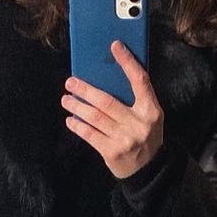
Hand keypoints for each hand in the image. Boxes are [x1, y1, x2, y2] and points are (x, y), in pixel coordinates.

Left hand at [61, 40, 164, 179]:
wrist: (149, 169)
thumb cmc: (145, 136)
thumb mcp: (149, 117)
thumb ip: (134, 100)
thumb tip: (107, 79)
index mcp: (151, 110)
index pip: (140, 80)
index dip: (127, 62)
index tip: (115, 46)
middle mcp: (139, 123)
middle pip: (107, 101)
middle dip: (85, 90)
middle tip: (70, 82)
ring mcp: (124, 139)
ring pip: (95, 117)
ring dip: (77, 106)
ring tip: (66, 99)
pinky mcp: (112, 152)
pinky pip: (90, 135)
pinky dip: (78, 126)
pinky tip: (70, 119)